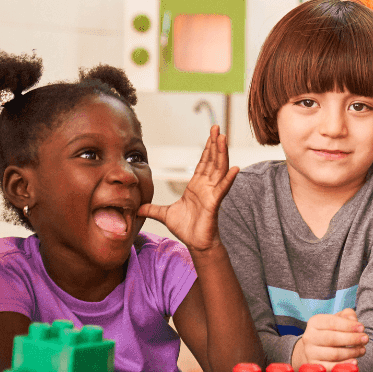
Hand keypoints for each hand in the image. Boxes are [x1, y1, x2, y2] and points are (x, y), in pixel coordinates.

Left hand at [139, 125, 238, 251]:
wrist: (195, 243)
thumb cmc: (186, 228)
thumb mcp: (164, 214)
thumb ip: (152, 209)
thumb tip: (137, 208)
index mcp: (196, 186)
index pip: (204, 162)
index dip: (208, 148)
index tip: (212, 134)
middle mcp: (206, 186)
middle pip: (212, 161)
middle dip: (215, 144)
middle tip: (217, 128)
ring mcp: (212, 193)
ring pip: (218, 169)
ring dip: (222, 154)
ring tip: (224, 139)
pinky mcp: (214, 203)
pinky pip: (222, 189)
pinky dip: (228, 179)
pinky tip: (235, 168)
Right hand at [290, 308, 368, 370]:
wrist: (316, 349)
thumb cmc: (331, 331)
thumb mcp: (338, 319)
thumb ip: (347, 315)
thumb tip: (354, 321)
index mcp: (314, 322)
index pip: (332, 322)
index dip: (349, 325)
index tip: (362, 328)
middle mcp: (309, 337)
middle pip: (333, 338)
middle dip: (352, 338)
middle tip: (365, 339)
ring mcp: (310, 352)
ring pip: (334, 353)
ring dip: (352, 352)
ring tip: (362, 350)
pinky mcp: (314, 366)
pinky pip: (331, 367)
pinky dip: (344, 365)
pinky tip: (354, 362)